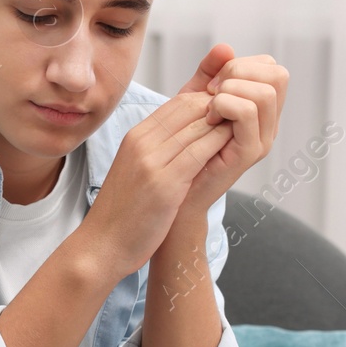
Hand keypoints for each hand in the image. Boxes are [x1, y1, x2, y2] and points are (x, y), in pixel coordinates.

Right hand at [85, 91, 232, 274]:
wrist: (103, 244)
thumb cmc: (124, 211)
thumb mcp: (136, 168)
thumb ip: (158, 148)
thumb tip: (188, 135)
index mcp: (135, 136)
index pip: (179, 102)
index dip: (207, 103)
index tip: (227, 116)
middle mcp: (141, 142)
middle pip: (190, 107)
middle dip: (220, 109)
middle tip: (240, 120)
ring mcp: (151, 161)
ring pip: (198, 126)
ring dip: (224, 126)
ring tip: (242, 133)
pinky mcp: (164, 183)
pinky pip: (199, 152)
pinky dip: (219, 145)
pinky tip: (232, 150)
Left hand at [173, 43, 288, 218]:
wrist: (174, 191)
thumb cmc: (182, 145)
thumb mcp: (194, 101)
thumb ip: (209, 74)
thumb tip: (224, 47)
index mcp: (261, 109)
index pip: (271, 68)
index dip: (242, 64)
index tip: (213, 82)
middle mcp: (269, 124)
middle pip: (277, 74)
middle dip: (238, 72)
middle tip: (211, 92)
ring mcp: (263, 139)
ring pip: (264, 92)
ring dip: (230, 89)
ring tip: (209, 106)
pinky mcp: (249, 152)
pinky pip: (248, 112)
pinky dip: (224, 105)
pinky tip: (207, 118)